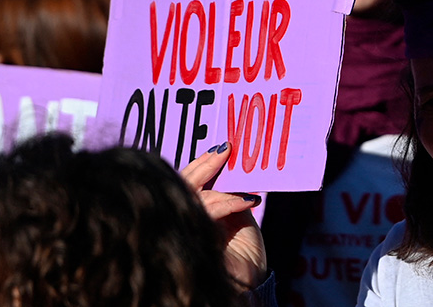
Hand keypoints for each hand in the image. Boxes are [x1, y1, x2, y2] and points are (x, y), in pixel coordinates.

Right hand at [181, 141, 267, 290]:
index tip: (221, 148)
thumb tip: (233, 165)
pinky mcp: (193, 241)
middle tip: (225, 149)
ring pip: (192, 196)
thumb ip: (229, 193)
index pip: (187, 181)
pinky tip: (247, 201)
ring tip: (244, 181)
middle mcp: (185, 218)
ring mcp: (186, 229)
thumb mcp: (238, 215)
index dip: (201, 164)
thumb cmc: (245, 253)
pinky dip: (228, 202)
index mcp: (194, 211)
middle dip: (204, 164)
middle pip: (181, 184)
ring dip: (221, 186)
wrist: (251, 284)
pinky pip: (206, 212)